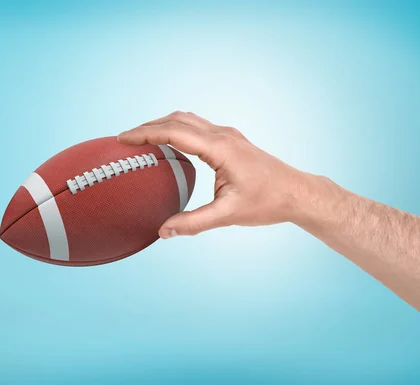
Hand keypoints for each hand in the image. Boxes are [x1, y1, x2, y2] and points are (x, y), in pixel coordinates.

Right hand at [118, 111, 310, 238]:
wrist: (297, 193)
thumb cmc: (268, 202)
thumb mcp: (228, 215)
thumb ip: (193, 223)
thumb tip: (163, 231)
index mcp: (220, 148)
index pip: (173, 132)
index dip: (145, 134)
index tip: (122, 139)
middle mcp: (222, 135)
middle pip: (177, 119)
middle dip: (148, 126)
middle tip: (124, 139)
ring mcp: (228, 135)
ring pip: (187, 119)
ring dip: (162, 124)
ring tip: (141, 138)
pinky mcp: (230, 140)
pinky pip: (197, 127)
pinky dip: (176, 129)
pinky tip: (169, 143)